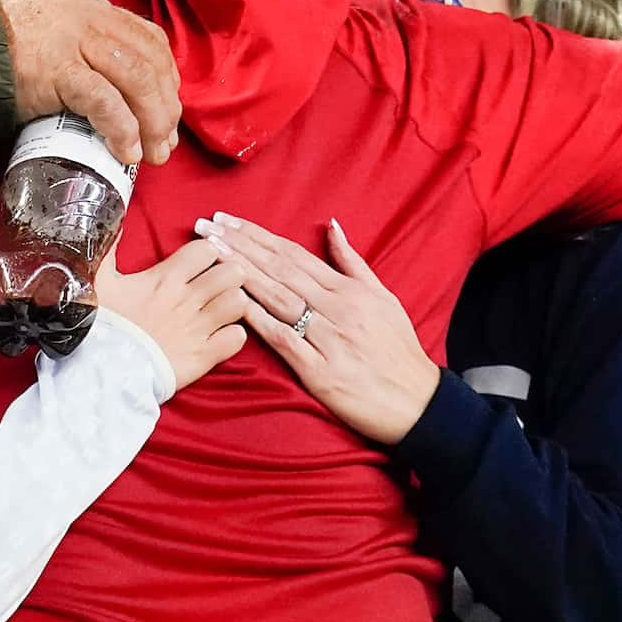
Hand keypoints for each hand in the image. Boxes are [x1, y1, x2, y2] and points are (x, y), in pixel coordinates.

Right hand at [0, 0, 180, 167]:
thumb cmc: (3, 49)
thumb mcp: (54, 33)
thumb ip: (87, 48)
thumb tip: (123, 91)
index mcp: (92, 6)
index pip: (148, 38)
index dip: (166, 77)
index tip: (166, 108)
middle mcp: (90, 16)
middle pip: (149, 61)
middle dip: (165, 106)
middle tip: (164, 141)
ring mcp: (73, 40)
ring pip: (136, 78)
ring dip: (152, 121)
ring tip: (152, 152)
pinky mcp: (57, 69)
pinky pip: (104, 101)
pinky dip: (122, 129)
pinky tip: (126, 151)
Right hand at [97, 238, 247, 390]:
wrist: (103, 371)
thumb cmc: (102, 324)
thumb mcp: (99, 281)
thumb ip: (108, 249)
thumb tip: (114, 217)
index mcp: (166, 278)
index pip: (207, 249)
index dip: (208, 252)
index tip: (201, 262)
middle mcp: (188, 300)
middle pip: (233, 272)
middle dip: (229, 275)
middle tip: (219, 284)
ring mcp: (198, 328)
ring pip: (240, 302)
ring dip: (234, 304)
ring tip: (222, 308)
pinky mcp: (204, 356)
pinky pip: (238, 338)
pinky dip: (233, 336)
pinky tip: (222, 335)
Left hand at [193, 212, 439, 444]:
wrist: (417, 401)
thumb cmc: (397, 349)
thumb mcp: (383, 297)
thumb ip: (352, 262)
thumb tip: (331, 225)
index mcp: (347, 290)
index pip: (292, 254)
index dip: (256, 235)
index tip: (226, 220)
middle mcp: (336, 308)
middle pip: (279, 270)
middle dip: (238, 246)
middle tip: (204, 227)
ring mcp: (328, 339)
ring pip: (278, 298)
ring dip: (241, 273)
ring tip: (210, 255)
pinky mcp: (321, 372)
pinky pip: (285, 341)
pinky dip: (259, 321)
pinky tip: (234, 304)